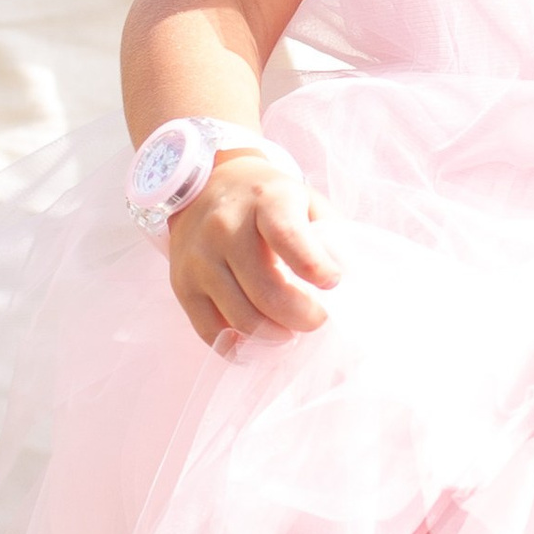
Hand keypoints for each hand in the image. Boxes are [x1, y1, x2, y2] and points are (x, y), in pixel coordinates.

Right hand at [163, 147, 341, 351]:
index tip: (333, 282)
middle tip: (316, 320)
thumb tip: (352, 284)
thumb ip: (330, 237)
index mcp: (265, 201)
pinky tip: (260, 339)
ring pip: (242, 319)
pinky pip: (211, 332)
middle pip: (267, 292)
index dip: (315, 267)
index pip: (288, 238)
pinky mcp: (182, 284)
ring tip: (291, 330)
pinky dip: (241, 346)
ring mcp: (199, 258)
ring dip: (276, 336)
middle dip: (303, 317)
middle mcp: (225, 227)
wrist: (208, 186)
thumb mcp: (305, 201)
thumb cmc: (269, 200)